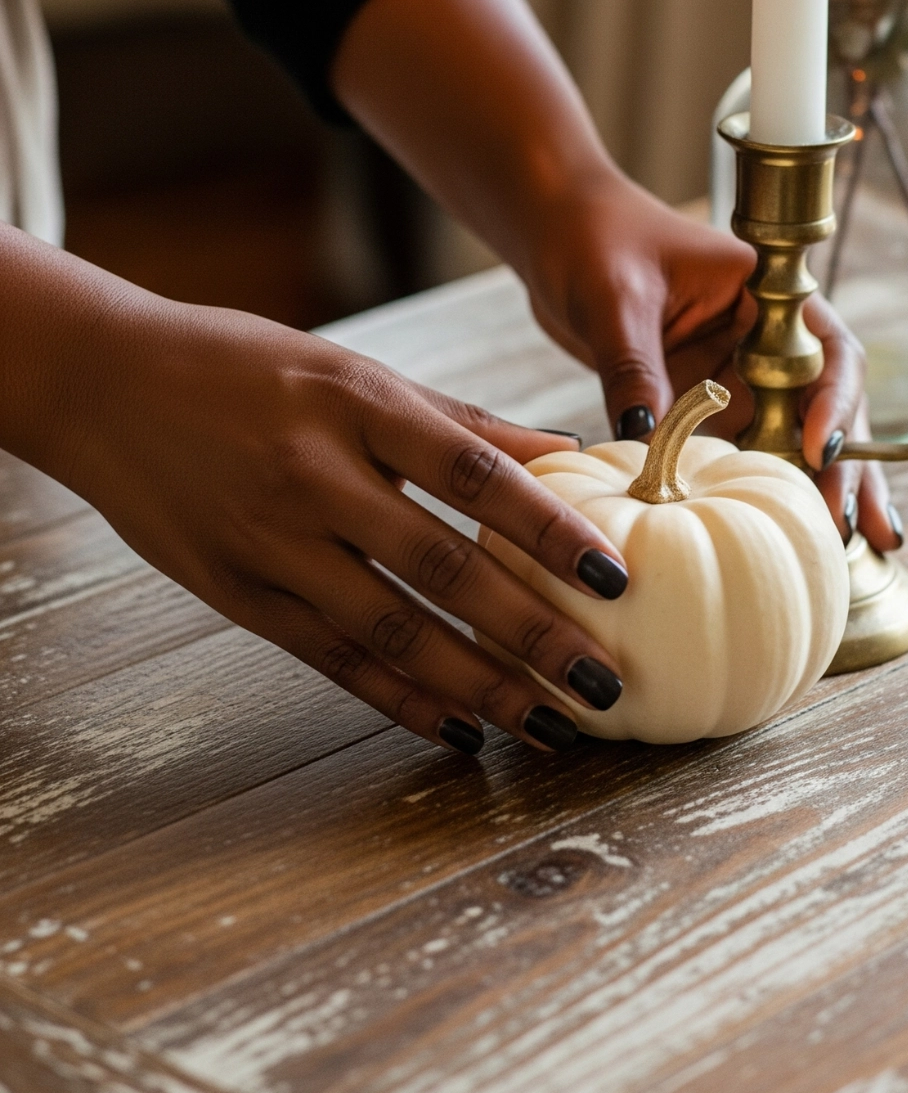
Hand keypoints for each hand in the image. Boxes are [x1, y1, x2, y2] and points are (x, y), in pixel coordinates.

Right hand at [3, 238, 630, 755]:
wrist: (109, 384)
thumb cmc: (246, 366)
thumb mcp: (355, 372)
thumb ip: (458, 422)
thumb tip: (564, 453)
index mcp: (357, 403)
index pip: (474, 474)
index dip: (549, 529)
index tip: (613, 578)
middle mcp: (316, 475)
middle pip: (442, 566)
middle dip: (530, 632)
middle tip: (602, 681)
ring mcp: (271, 541)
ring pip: (390, 628)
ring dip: (475, 684)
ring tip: (544, 720)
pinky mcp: (238, 593)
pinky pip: (331, 657)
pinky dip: (397, 696)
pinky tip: (454, 726)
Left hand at [524, 172, 901, 554]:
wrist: (555, 234)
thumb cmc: (593, 240)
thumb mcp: (615, 300)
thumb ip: (636, 367)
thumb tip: (645, 441)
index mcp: (767, 292)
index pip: (826, 347)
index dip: (835, 400)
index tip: (821, 449)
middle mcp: (766, 338)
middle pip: (826, 406)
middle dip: (847, 465)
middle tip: (849, 525)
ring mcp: (740, 376)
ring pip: (795, 439)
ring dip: (821, 489)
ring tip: (853, 548)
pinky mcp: (709, 407)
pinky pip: (744, 454)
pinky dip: (764, 494)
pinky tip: (793, 538)